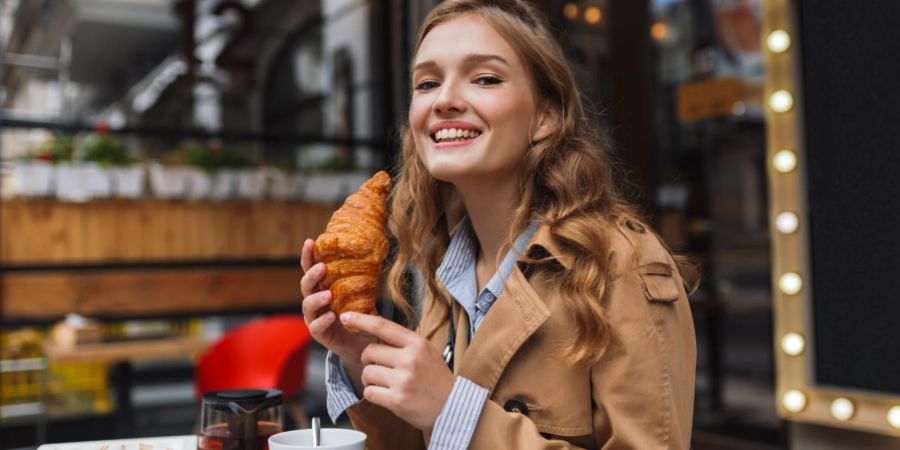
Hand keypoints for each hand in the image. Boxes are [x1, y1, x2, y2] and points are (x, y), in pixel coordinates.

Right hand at [300, 238, 373, 367]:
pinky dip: (323, 320)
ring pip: (307, 306)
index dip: (308, 256)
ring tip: (328, 295)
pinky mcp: (319, 333)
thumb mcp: (358, 294)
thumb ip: (359, 279)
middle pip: (305, 285)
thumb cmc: (356, 314)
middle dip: (311, 276)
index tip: (310, 242)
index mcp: (321, 287)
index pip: (310, 269)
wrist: (359, 342)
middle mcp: (314, 300)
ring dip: (317, 299)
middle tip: (321, 268)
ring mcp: (314, 317)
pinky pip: (316, 326)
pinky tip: (331, 316)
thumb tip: (374, 255)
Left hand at [341, 311, 455, 432]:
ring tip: (384, 383)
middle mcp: (410, 359)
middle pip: (369, 352)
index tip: (346, 316)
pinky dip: (373, 394)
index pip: (382, 326)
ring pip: (367, 372)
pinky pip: (369, 392)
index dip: (360, 320)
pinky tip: (386, 394)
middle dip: (368, 360)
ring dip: (370, 379)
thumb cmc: (437, 379)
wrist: (453, 406)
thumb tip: (374, 330)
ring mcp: (403, 380)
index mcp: (417, 344)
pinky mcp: (397, 400)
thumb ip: (403, 342)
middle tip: (379, 367)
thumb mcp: (426, 352)